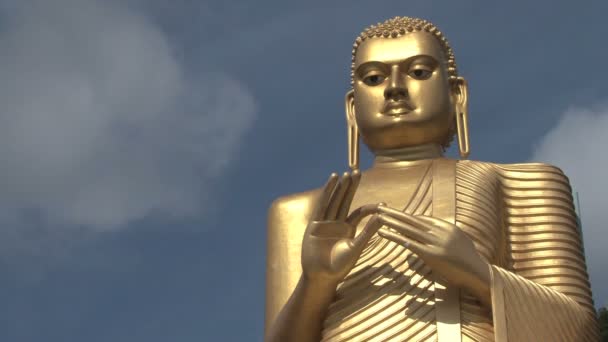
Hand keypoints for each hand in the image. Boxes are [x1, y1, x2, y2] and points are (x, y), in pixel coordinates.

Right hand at [301, 171, 382, 285]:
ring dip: (339, 187)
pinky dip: (327, 193)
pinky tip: (332, 181)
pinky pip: (322, 205)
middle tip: (357, 172)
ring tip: (345, 174)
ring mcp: (325, 222)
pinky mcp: (315, 224)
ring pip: (334, 201)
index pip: (360, 212)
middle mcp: (337, 223)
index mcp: (349, 229)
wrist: (321, 277)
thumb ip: (368, 232)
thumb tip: (382, 217)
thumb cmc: (340, 267)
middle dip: (351, 187)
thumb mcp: (356, 248)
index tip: (383, 204)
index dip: (371, 207)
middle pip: (345, 200)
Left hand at [376, 206, 490, 304]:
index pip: (421, 219)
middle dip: (395, 213)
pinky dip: (395, 237)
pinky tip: (384, 234)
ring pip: (409, 229)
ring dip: (391, 223)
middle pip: (412, 220)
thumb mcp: (458, 242)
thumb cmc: (469, 261)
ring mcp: (436, 243)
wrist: (479, 274)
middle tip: (380, 207)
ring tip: (378, 217)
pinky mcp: (432, 255)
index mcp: (446, 227)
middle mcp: (440, 232)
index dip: (406, 216)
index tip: (393, 211)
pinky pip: (409, 244)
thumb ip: (444, 236)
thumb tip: (432, 236)